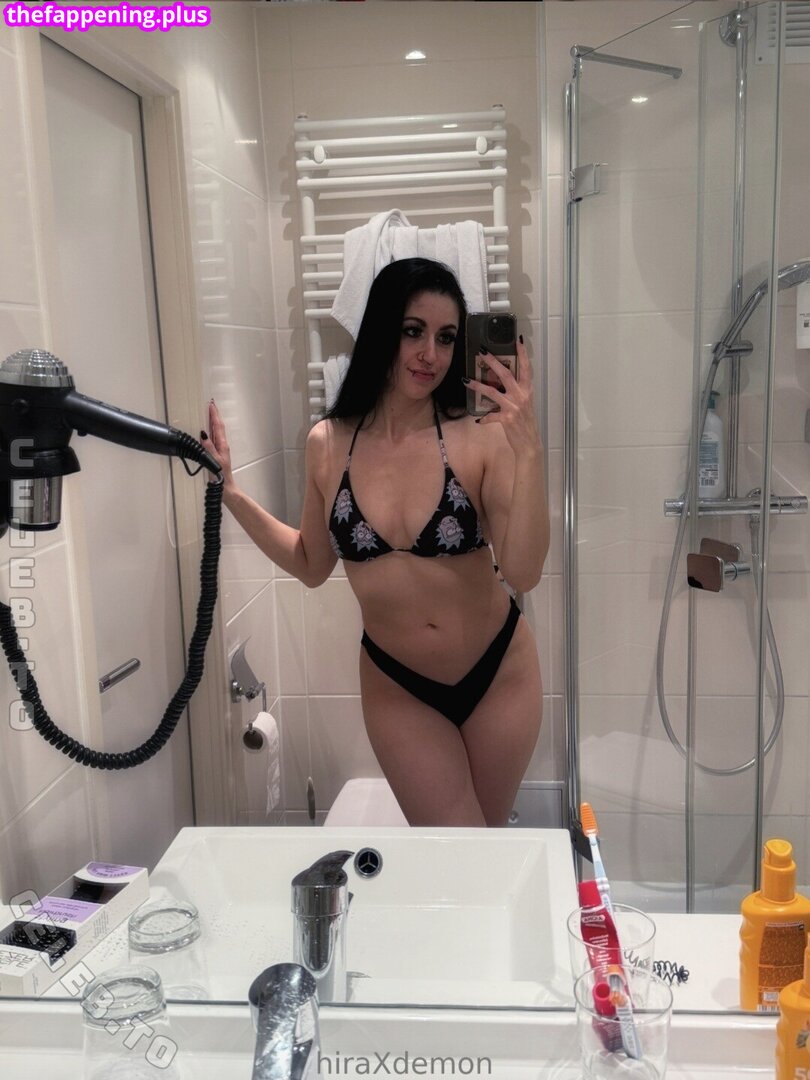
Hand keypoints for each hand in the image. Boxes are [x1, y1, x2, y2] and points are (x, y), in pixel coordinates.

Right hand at [200, 400, 234, 487]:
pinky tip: (207, 430)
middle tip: (210, 404)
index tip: (211, 405)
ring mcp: (220, 449)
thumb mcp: (214, 461)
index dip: (214, 415)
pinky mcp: (217, 453)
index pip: (218, 426)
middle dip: (214, 415)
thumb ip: (209, 448)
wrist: (225, 487)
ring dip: (212, 421)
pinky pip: (213, 438)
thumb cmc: (221, 476)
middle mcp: (222, 445)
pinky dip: (210, 430)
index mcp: (222, 445)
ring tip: (208, 412)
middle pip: (218, 426)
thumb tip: (203, 435)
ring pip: (216, 431)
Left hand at [467, 339, 541, 454]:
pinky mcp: (506, 418)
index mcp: (527, 390)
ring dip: (477, 385)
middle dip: (492, 361)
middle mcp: (521, 395)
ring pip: (492, 391)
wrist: (530, 444)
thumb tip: (504, 383)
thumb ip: (517, 392)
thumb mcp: (525, 404)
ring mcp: (513, 406)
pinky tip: (478, 420)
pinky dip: (484, 418)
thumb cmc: (527, 423)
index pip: (526, 368)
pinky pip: (490, 416)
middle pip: (505, 374)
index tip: (518, 339)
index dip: (523, 353)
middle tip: (481, 351)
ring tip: (465, 380)